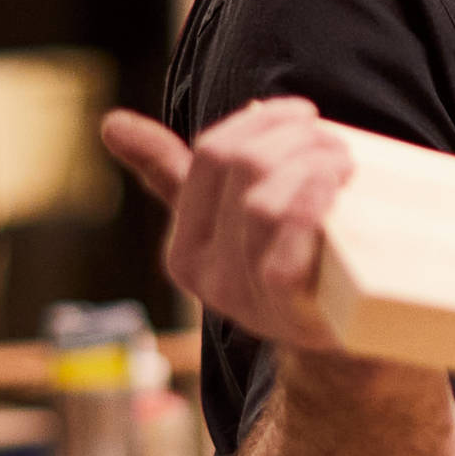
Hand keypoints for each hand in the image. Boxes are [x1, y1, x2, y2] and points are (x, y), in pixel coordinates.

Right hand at [101, 98, 356, 351]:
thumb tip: (111, 123)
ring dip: (313, 166)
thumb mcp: (225, 223)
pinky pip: (285, 257)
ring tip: (344, 162)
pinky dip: (310, 209)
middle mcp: (206, 277)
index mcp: (185, 250)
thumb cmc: (283, 265)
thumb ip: (171, 175)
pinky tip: (336, 187)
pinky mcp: (289, 317)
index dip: (261, 122)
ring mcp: (246, 300)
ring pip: (262, 205)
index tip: (303, 114)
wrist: (340, 341)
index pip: (210, 155)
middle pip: (243, 170)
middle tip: (333, 142)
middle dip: (296, 140)